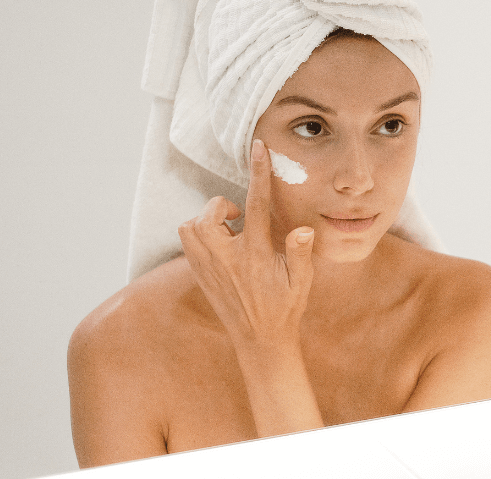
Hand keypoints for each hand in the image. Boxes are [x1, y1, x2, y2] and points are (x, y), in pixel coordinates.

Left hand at [178, 139, 315, 349]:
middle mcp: (226, 259)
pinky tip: (222, 245)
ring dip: (207, 220)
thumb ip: (300, 252)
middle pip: (208, 214)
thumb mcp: (302, 281)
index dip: (258, 173)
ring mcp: (209, 268)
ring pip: (189, 227)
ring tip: (229, 230)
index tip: (258, 149)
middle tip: (240, 216)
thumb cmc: (285, 308)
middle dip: (221, 206)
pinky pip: (187, 243)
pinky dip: (200, 235)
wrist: (260, 341)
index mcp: (254, 255)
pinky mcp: (200, 275)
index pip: (255, 205)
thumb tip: (303, 229)